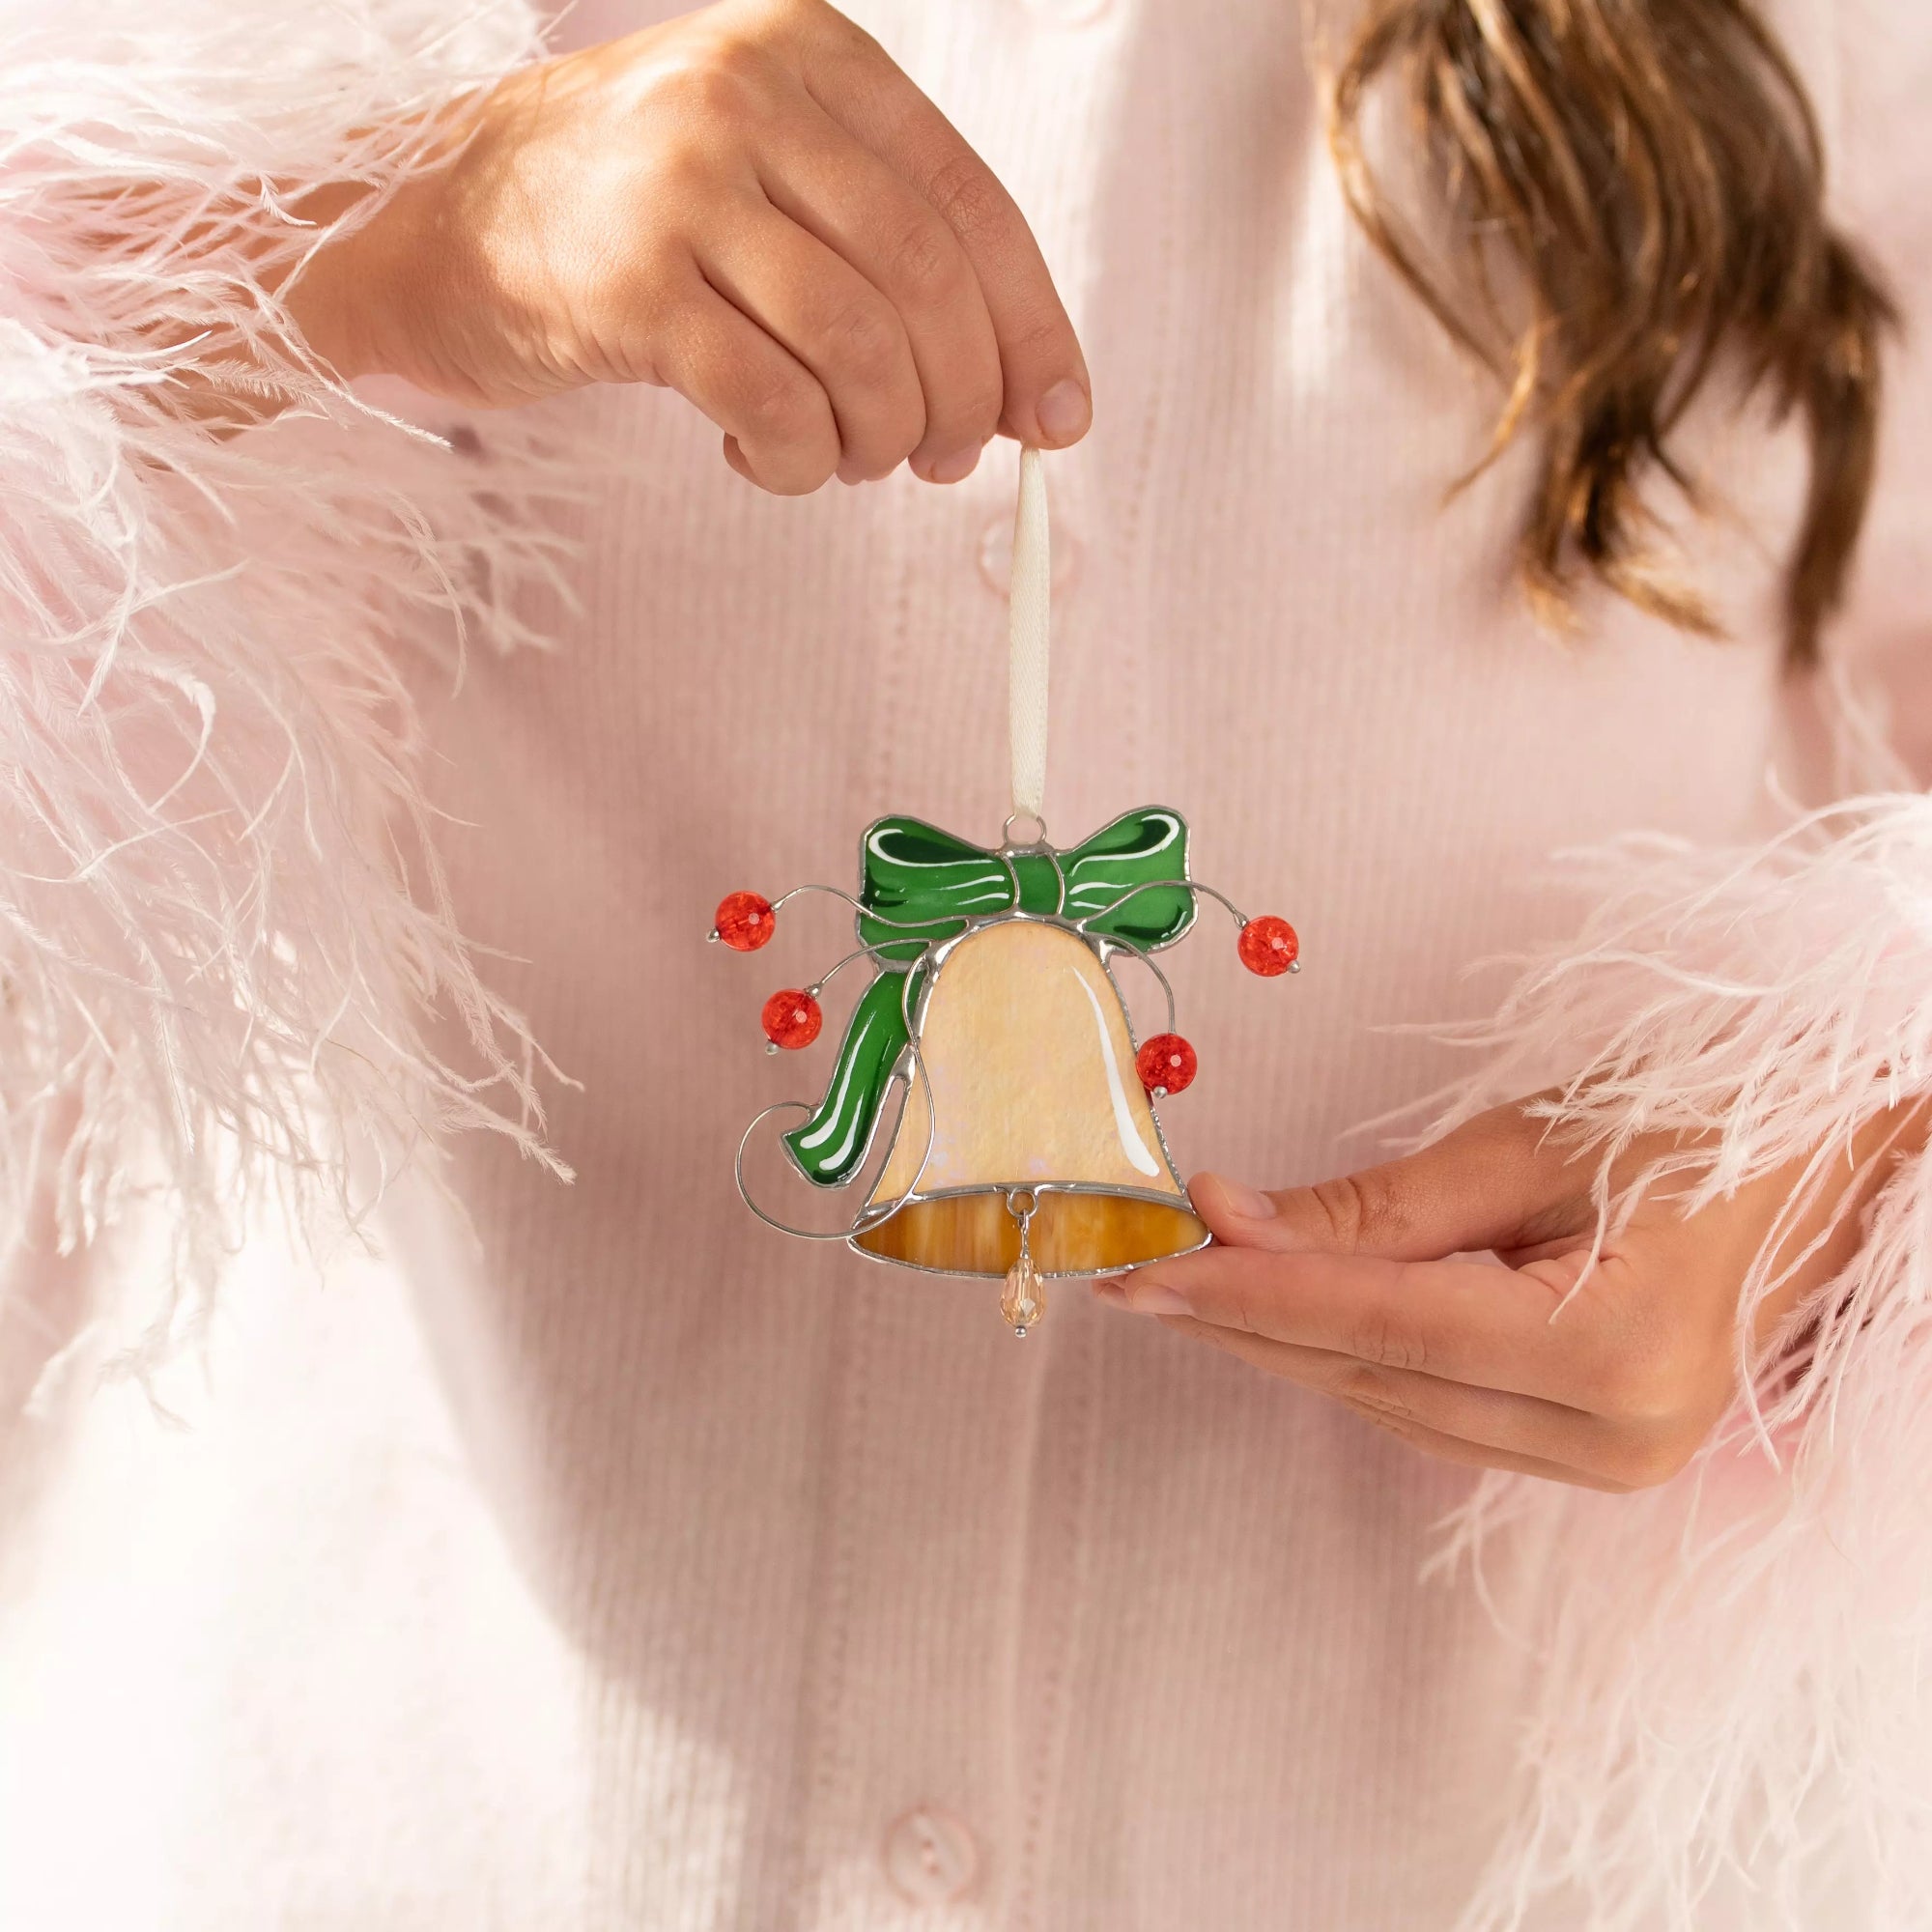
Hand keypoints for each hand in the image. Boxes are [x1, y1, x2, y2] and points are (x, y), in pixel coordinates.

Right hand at [285, 0, 1089, 492]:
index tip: (1058, 418)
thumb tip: (1013, 388)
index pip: (969, 201)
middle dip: (960, 398)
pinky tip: (768, 461)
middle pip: (925, 277)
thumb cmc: (623, 217)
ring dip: (878, 437)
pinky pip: (772, 404)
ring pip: (858, 345)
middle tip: (945, 458)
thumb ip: (881, 249)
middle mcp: (749, 97)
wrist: (429, 225)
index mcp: (807, 55)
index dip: (1031, 325)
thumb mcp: (763, 178)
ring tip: (847, 462)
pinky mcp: (628, 287)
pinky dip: (795, 461)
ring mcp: (681, 185)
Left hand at [1095, 1097, 1925, 1490]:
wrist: (1836, 1158)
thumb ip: (1378, 1206)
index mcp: (1614, 1350)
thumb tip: (1231, 1222)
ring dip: (1294, 1346)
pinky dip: (1364, 1363)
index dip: (1244, 1297)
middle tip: (1142, 1268)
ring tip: (1197, 1286)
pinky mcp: (1605, 1454)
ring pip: (1400, 1408)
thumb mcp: (1533, 1142)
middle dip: (1247, 1321)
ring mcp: (1617, 1462)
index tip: (1138, 1270)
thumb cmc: (1704, 1117)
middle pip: (1376, 1379)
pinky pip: (1446, 1415)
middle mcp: (1616, 1436)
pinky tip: (1299, 1320)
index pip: (1377, 1326)